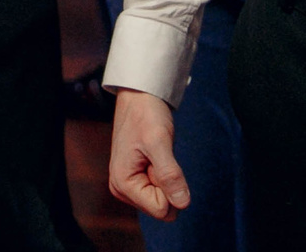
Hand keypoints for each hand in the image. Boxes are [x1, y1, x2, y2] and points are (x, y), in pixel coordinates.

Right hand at [109, 90, 190, 221]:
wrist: (139, 96)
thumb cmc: (145, 115)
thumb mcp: (159, 143)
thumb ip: (170, 175)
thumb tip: (183, 204)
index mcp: (122, 184)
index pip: (161, 209)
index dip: (169, 186)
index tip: (159, 160)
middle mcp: (122, 188)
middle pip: (161, 208)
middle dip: (167, 184)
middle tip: (159, 156)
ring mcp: (128, 184)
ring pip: (163, 199)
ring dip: (166, 177)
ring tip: (156, 153)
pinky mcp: (136, 178)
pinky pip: (160, 189)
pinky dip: (164, 173)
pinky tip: (155, 155)